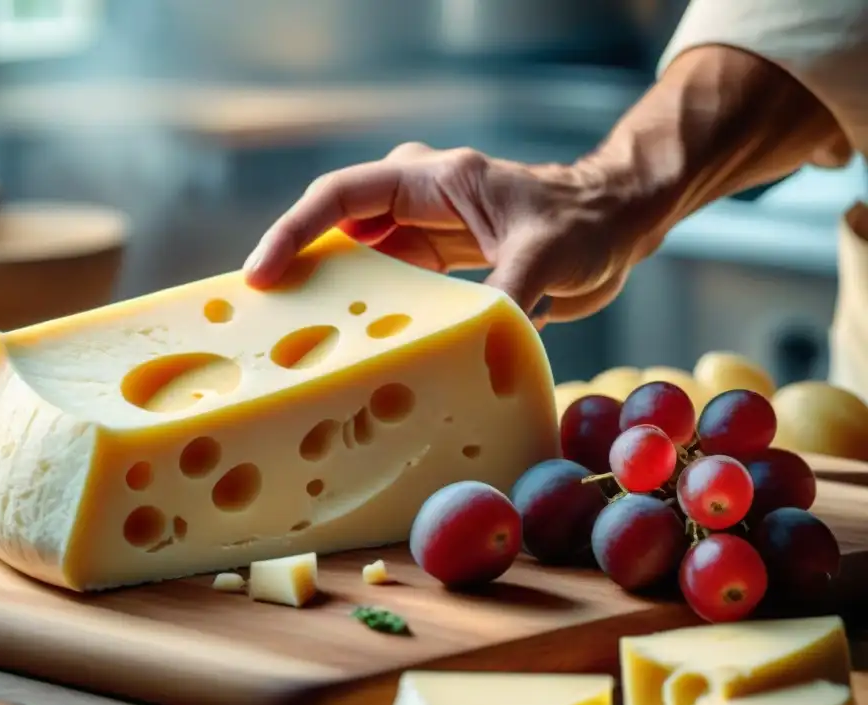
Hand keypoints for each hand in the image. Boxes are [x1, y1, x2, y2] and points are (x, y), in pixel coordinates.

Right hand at [242, 142, 661, 326]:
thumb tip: (463, 348)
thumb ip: (504, 297)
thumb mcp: (545, 256)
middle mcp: (418, 202)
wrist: (616, 226)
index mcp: (434, 181)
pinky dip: (371, 316)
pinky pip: (389, 290)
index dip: (296, 232)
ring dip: (333, 298)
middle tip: (264, 318)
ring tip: (299, 342)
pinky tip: (357, 350)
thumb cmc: (585, 222)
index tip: (263, 273)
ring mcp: (425, 235)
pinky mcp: (437, 267)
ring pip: (358, 263)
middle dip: (300, 269)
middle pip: (337, 230)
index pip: (343, 196)